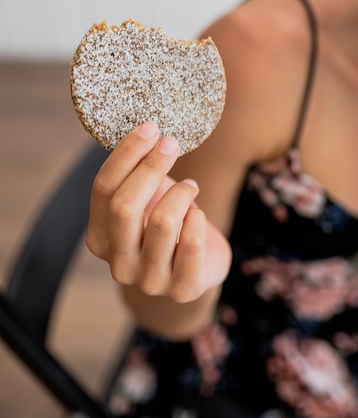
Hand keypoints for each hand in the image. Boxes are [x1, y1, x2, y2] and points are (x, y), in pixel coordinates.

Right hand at [87, 121, 231, 302]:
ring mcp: (149, 281)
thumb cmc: (166, 224)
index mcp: (99, 239)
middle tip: (172, 144)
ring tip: (190, 188)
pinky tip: (197, 214)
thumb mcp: (146, 199)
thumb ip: (136, 174)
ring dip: (181, 194)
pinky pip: (192, 242)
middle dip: (151, 167)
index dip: (126, 155)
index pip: (103, 190)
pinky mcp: (182, 289)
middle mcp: (119, 265)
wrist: (196, 267)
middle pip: (125, 206)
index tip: (150, 128)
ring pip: (162, 222)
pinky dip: (197, 218)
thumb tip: (146, 129)